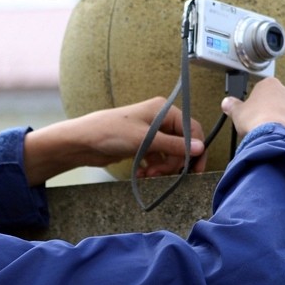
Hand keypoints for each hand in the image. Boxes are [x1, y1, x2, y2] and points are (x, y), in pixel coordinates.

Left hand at [24, 98, 205, 185]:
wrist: (82, 142)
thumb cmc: (110, 132)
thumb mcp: (145, 140)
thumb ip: (174, 145)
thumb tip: (201, 148)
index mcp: (163, 110)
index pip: (192, 129)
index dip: (196, 149)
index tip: (195, 170)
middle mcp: (159, 119)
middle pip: (182, 144)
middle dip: (175, 162)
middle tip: (162, 174)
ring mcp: (150, 133)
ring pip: (169, 154)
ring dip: (163, 167)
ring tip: (149, 174)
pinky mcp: (141, 145)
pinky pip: (157, 158)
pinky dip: (153, 167)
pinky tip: (143, 174)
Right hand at [221, 77, 284, 149]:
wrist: (277, 140)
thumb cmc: (256, 123)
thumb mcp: (238, 114)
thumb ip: (233, 106)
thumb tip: (227, 102)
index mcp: (271, 86)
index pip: (266, 91)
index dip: (261, 104)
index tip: (257, 114)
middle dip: (280, 112)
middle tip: (269, 126)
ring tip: (282, 137)